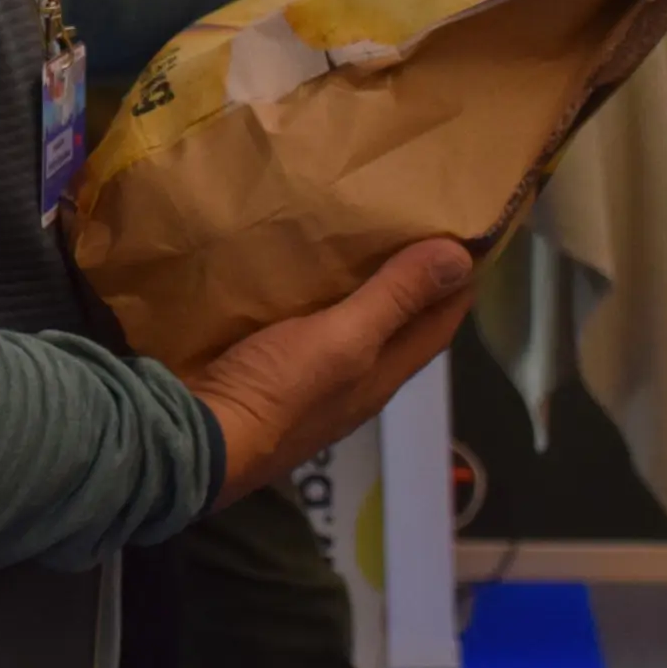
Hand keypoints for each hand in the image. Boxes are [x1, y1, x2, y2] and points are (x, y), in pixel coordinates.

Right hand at [183, 240, 477, 507]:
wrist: (198, 442)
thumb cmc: (278, 392)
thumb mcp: (343, 339)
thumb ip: (395, 299)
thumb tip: (462, 258)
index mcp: (381, 375)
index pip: (438, 324)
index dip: (458, 284)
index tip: (468, 236)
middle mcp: (355, 383)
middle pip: (398, 328)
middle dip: (414, 282)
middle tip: (414, 224)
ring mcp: (312, 383)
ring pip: (353, 329)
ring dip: (363, 289)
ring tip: (358, 238)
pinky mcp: (272, 375)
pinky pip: (309, 329)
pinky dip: (317, 300)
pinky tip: (298, 276)